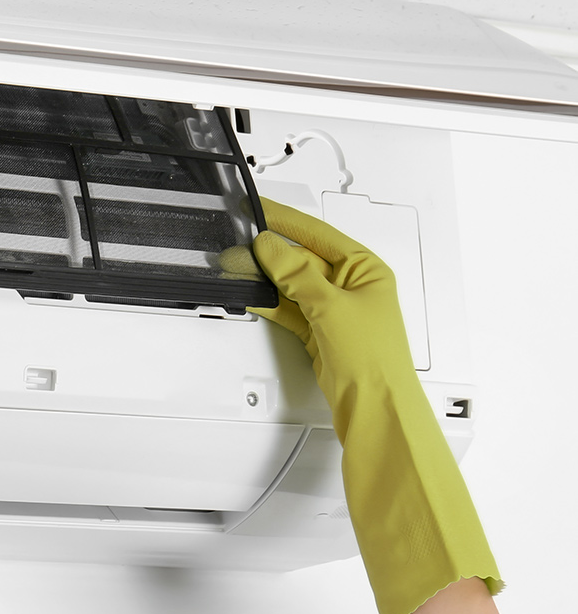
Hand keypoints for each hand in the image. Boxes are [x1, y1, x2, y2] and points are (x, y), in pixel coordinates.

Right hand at [249, 197, 416, 400]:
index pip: (318, 233)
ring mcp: (332, 308)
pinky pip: (286, 306)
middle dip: (268, 253)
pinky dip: (267, 301)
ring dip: (264, 277)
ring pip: (290, 283)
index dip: (285, 219)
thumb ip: (296, 273)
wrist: (374, 405)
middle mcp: (350, 286)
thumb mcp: (331, 306)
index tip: (258, 208)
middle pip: (300, 258)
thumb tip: (270, 246)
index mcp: (365, 269)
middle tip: (238, 245)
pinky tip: (250, 294)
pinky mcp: (317, 330)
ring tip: (237, 268)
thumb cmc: (375, 359)